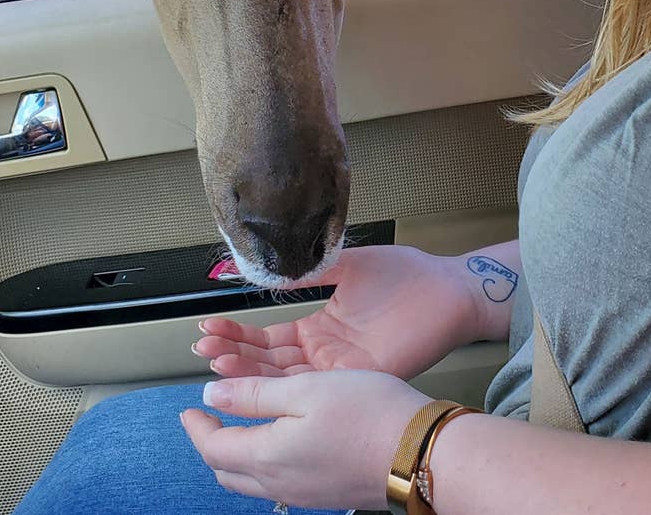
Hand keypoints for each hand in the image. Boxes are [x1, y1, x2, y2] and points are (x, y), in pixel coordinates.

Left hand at [181, 370, 426, 510]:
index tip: (189, 409)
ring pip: (253, 480)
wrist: (419, 452)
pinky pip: (280, 482)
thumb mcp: (307, 389)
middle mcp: (280, 484)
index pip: (214, 447)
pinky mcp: (326, 493)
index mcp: (268, 456)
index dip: (197, 426)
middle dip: (213, 443)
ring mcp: (304, 493)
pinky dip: (266, 460)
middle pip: (228, 470)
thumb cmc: (369, 413)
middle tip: (210, 418)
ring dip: (238, 454)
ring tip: (242, 426)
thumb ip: (255, 394)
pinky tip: (283, 441)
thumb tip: (212, 395)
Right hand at [194, 243, 479, 380]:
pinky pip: (314, 386)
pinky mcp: (358, 377)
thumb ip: (311, 269)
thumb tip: (274, 265)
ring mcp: (339, 369)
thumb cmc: (408, 275)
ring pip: (283, 378)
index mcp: (321, 327)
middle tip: (202, 346)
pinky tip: (255, 377)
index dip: (237, 335)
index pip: (268, 338)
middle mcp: (325, 353)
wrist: (449, 288)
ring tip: (215, 361)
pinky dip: (282, 384)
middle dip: (231, 355)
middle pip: (267, 362)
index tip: (208, 327)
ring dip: (247, 371)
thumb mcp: (348, 265)